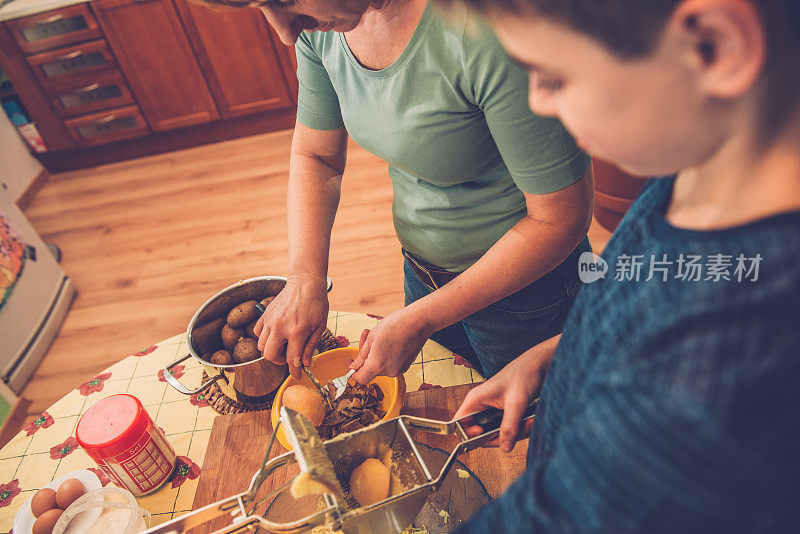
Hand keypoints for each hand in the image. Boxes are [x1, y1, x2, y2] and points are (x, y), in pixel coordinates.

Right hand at [254, 275, 328, 379]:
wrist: (305, 282)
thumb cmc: (316, 303)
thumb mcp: (320, 326)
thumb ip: (311, 346)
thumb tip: (305, 363)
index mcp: (297, 331)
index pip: (292, 359)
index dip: (294, 371)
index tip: (296, 376)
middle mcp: (280, 327)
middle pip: (269, 355)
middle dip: (279, 361)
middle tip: (288, 356)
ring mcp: (270, 320)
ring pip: (261, 345)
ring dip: (271, 349)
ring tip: (283, 343)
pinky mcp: (265, 314)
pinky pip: (257, 333)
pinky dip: (264, 337)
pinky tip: (276, 333)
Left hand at [348, 307, 434, 383]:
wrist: (418, 322)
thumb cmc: (394, 326)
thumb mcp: (372, 337)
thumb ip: (362, 355)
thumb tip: (354, 366)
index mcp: (377, 365)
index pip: (360, 379)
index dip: (352, 372)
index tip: (351, 362)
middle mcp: (388, 371)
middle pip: (371, 370)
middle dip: (366, 356)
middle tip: (365, 338)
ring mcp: (399, 370)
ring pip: (380, 366)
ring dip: (376, 354)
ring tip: (378, 336)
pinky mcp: (406, 366)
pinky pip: (390, 364)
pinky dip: (386, 355)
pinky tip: (389, 341)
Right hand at [453, 335, 559, 452]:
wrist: (538, 366)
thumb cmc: (523, 375)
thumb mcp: (516, 403)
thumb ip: (510, 426)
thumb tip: (505, 448)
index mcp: (476, 400)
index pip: (459, 424)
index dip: (467, 434)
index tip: (484, 434)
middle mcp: (481, 406)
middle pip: (480, 434)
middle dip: (499, 437)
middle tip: (516, 431)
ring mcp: (492, 411)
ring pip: (496, 433)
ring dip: (513, 433)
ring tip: (528, 423)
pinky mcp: (503, 414)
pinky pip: (506, 429)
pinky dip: (519, 430)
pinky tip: (529, 421)